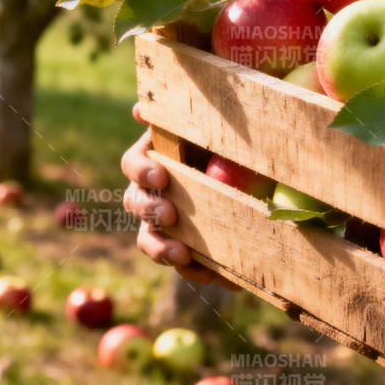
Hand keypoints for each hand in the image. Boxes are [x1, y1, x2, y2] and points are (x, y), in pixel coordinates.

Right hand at [121, 103, 236, 287]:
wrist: (251, 177)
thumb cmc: (224, 143)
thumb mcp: (205, 127)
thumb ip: (178, 117)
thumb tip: (140, 110)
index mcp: (155, 160)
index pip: (133, 165)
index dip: (142, 171)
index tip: (161, 177)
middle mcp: (152, 193)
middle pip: (134, 204)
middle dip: (150, 210)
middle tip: (169, 213)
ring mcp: (165, 224)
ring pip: (148, 239)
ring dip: (160, 247)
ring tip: (181, 254)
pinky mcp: (184, 250)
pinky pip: (182, 266)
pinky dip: (194, 271)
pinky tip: (212, 273)